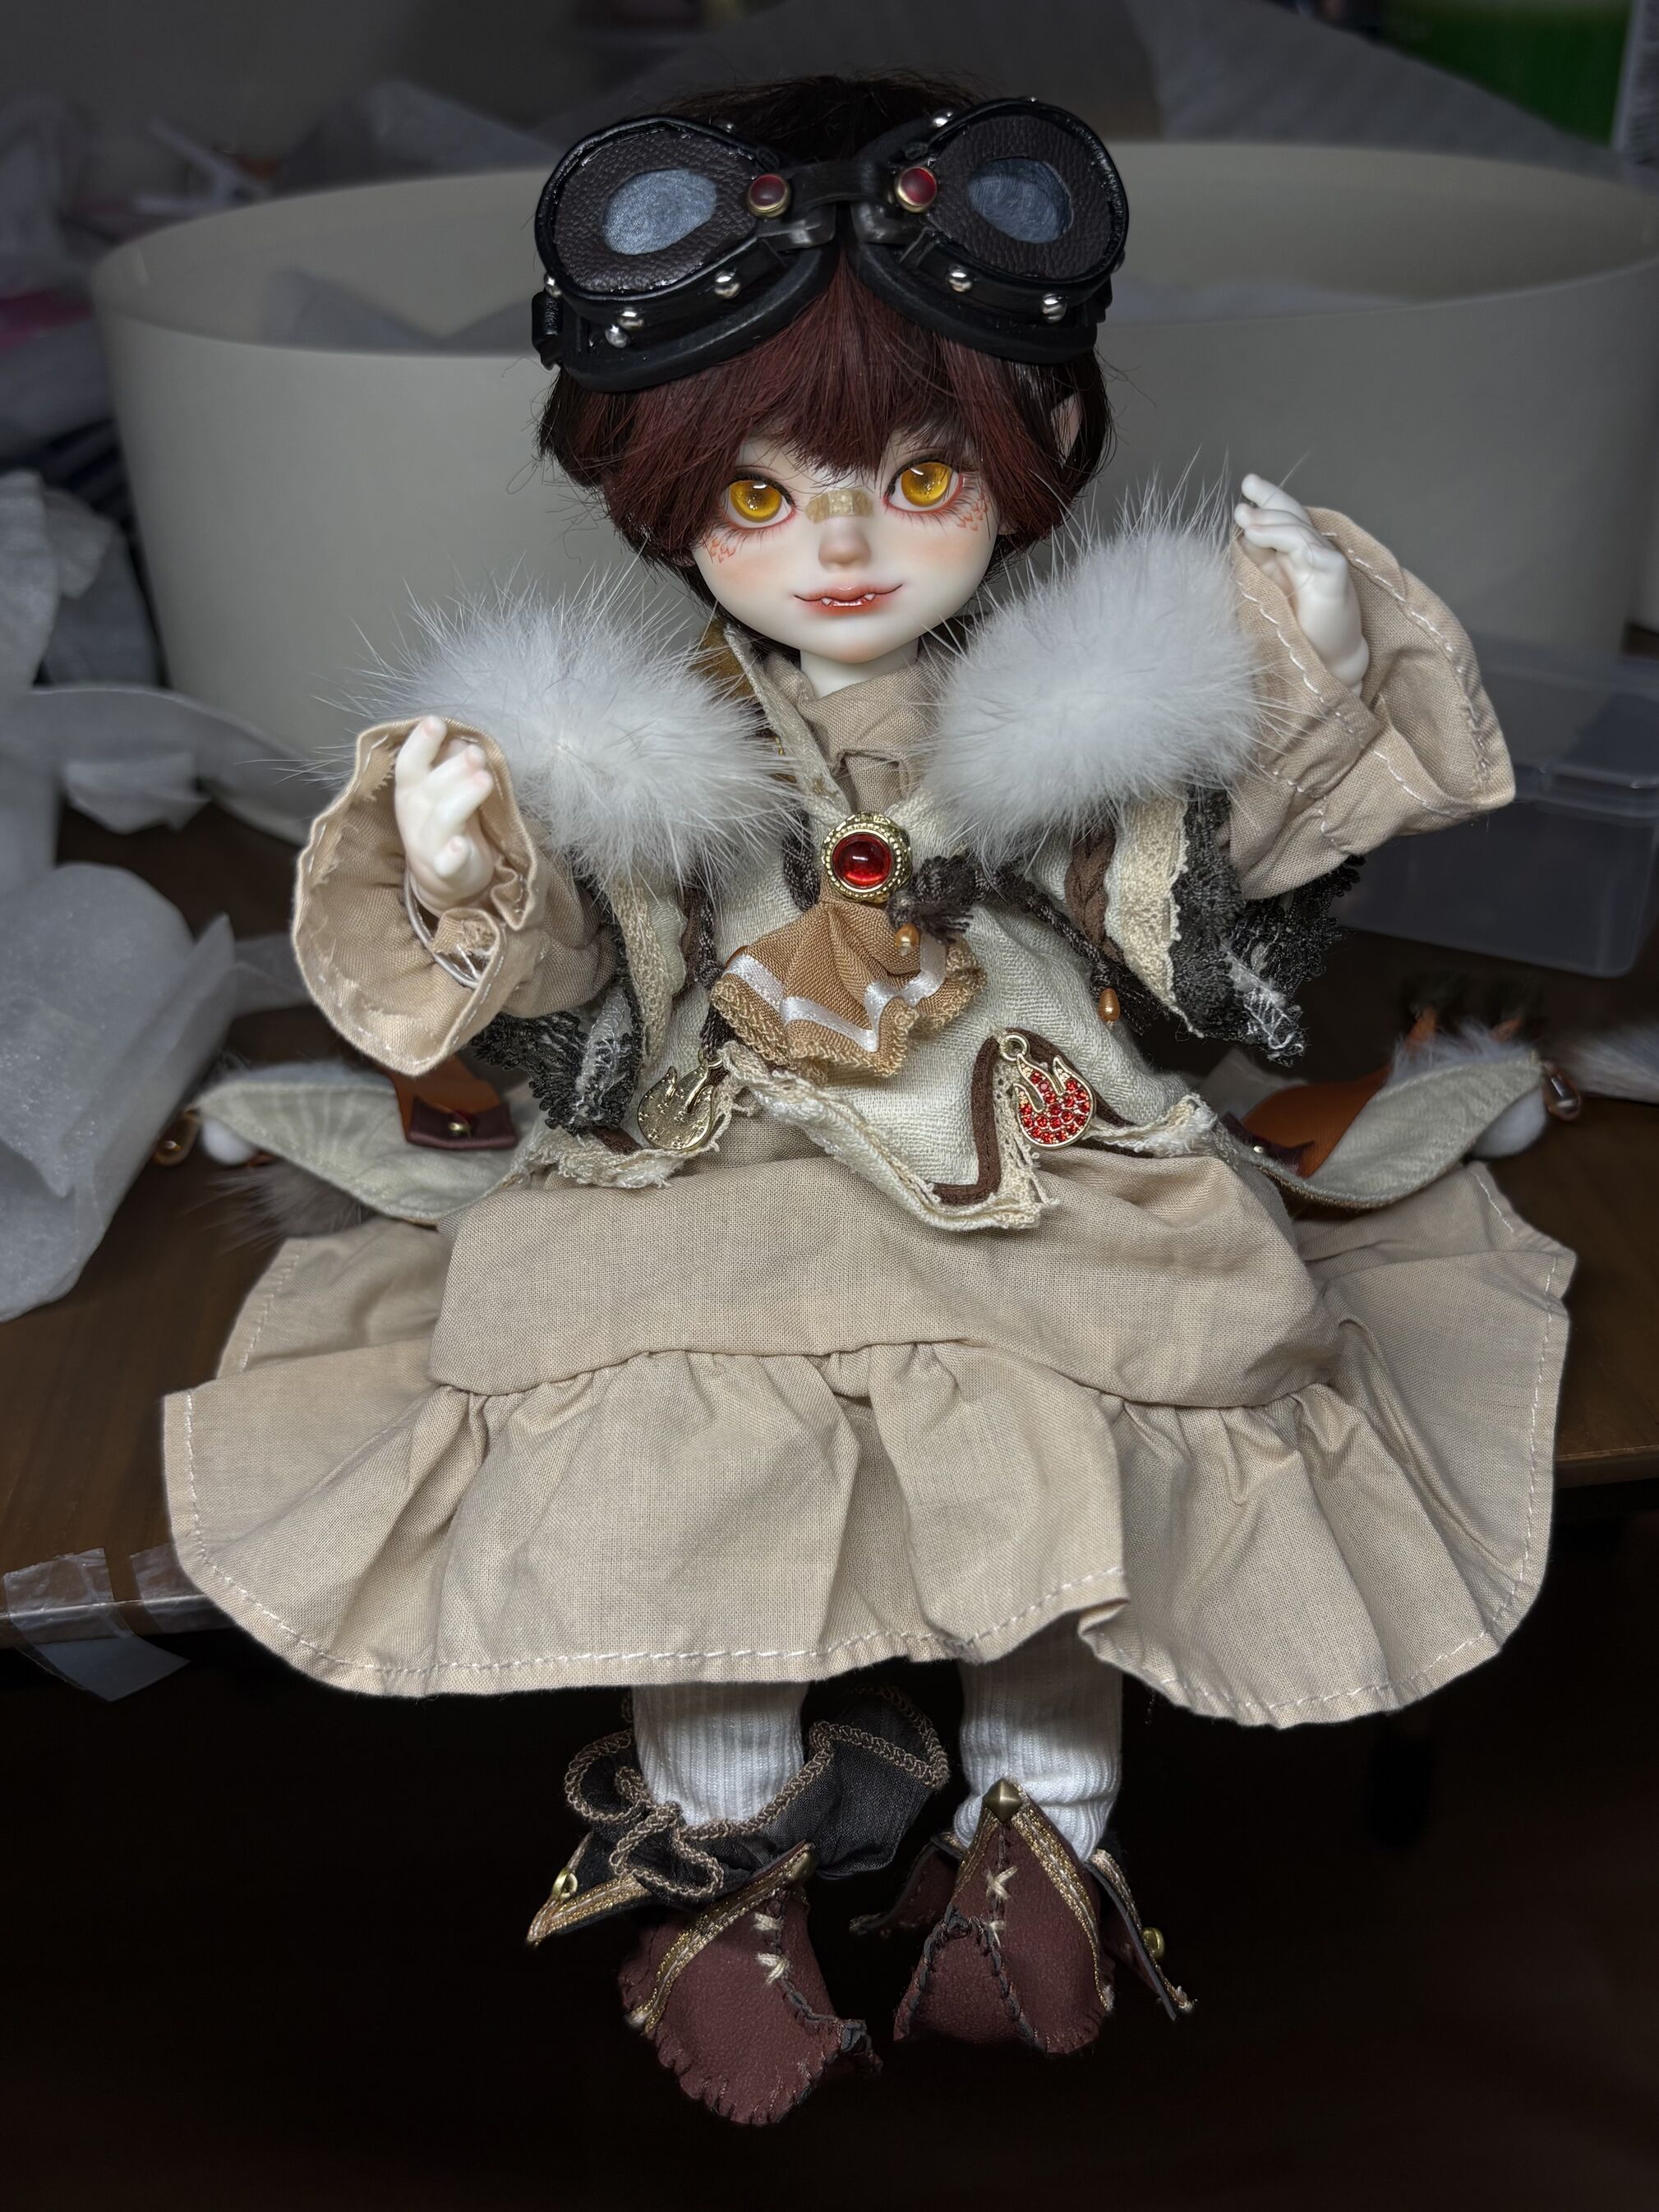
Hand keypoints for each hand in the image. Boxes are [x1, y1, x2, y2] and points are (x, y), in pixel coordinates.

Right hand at [394, 715, 497, 911]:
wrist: (445, 881)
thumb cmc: (448, 826)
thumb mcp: (445, 792)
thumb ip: (452, 767)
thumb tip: (461, 741)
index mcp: (411, 792)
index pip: (408, 764)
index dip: (420, 744)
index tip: (436, 723)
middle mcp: (414, 816)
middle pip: (430, 787)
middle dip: (454, 768)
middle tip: (477, 753)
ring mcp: (428, 845)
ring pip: (443, 818)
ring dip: (464, 797)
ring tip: (485, 780)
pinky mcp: (446, 870)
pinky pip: (447, 862)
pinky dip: (453, 854)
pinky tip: (461, 845)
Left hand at [1234, 474, 1368, 690]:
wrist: (1322, 660)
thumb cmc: (1294, 626)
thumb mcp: (1268, 587)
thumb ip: (1258, 560)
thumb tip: (1241, 532)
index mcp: (1295, 554)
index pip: (1283, 517)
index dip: (1268, 498)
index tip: (1248, 485)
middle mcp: (1311, 554)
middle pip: (1294, 516)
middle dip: (1270, 502)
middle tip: (1245, 498)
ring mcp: (1325, 564)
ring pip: (1301, 532)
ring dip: (1273, 524)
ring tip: (1247, 521)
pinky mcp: (1334, 580)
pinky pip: (1319, 554)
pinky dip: (1297, 543)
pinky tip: (1273, 539)